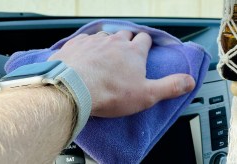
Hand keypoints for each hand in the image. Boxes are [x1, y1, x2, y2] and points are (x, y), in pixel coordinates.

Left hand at [48, 30, 194, 116]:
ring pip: (104, 36)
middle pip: (125, 35)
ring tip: (104, 56)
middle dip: (127, 41)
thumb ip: (170, 86)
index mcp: (132, 52)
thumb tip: (190, 81)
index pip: (144, 40)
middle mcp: (114, 41)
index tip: (144, 49)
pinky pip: (84, 40)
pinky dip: (87, 46)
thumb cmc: (109, 93)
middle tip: (125, 53)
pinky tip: (85, 55)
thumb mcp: (146, 95)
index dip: (145, 44)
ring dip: (106, 43)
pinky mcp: (75, 44)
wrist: (73, 89)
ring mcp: (93, 41)